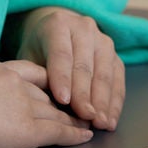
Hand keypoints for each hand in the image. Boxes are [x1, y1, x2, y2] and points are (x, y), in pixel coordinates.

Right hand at [0, 58, 92, 147]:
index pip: (26, 73)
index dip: (42, 81)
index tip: (52, 86)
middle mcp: (11, 82)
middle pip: (45, 93)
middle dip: (61, 102)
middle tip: (76, 108)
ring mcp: (21, 105)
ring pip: (56, 112)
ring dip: (73, 118)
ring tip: (86, 123)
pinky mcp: (27, 130)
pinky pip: (59, 131)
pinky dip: (75, 135)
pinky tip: (85, 137)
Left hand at [18, 7, 125, 129]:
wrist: (56, 30)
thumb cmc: (39, 48)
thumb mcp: (29, 56)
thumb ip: (37, 75)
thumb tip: (48, 104)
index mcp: (57, 24)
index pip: (61, 54)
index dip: (63, 78)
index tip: (63, 101)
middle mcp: (84, 28)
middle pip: (85, 65)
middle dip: (85, 94)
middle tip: (85, 117)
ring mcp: (103, 40)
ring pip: (105, 73)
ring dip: (104, 101)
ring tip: (101, 123)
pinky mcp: (115, 55)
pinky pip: (118, 80)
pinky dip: (115, 102)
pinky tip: (111, 119)